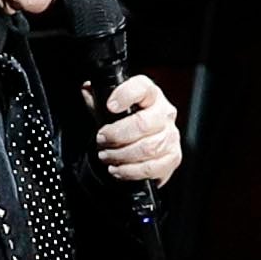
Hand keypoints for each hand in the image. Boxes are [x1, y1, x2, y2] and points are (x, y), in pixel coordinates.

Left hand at [86, 69, 180, 190]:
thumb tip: (87, 89)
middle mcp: (164, 113)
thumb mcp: (109, 108)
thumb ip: (98, 100)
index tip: (110, 106)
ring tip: (106, 156)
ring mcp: (171, 136)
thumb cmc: (125, 121)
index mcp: (150, 95)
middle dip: (117, 135)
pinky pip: (152, 168)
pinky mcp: (172, 157)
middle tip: (101, 140)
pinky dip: (131, 171)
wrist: (141, 141)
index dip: (125, 95)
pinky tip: (118, 169)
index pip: (142, 88)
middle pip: (144, 124)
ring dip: (121, 155)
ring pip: (148, 148)